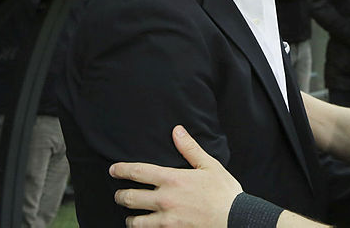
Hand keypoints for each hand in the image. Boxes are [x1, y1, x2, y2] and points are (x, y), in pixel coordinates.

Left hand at [111, 125, 241, 226]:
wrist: (235, 219)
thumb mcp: (209, 165)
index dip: (122, 170)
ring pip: (135, 220)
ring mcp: (166, 219)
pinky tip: (145, 226)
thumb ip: (190, 148)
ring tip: (131, 216)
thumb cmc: (224, 192)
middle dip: (120, 196)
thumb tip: (177, 131)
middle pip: (130, 197)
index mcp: (173, 179)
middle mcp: (165, 199)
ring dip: (130, 217)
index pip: (138, 172)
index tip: (113, 170)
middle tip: (119, 195)